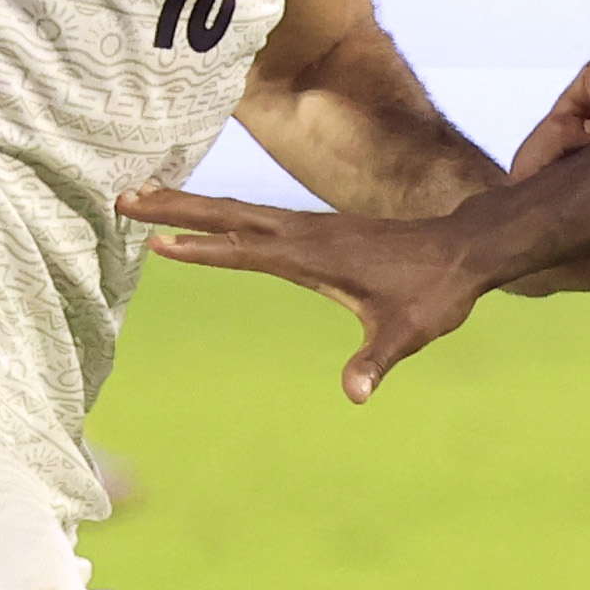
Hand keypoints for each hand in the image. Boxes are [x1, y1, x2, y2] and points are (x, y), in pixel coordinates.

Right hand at [123, 188, 492, 401]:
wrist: (466, 249)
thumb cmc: (437, 293)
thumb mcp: (409, 332)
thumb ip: (378, 360)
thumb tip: (356, 394)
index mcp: (317, 254)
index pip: (247, 251)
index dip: (204, 248)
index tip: (159, 241)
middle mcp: (306, 232)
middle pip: (228, 215)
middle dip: (175, 207)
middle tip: (124, 197)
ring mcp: (309, 226)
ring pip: (237, 210)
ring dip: (189, 202)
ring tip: (142, 195)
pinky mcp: (315, 229)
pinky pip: (253, 216)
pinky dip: (218, 212)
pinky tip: (202, 215)